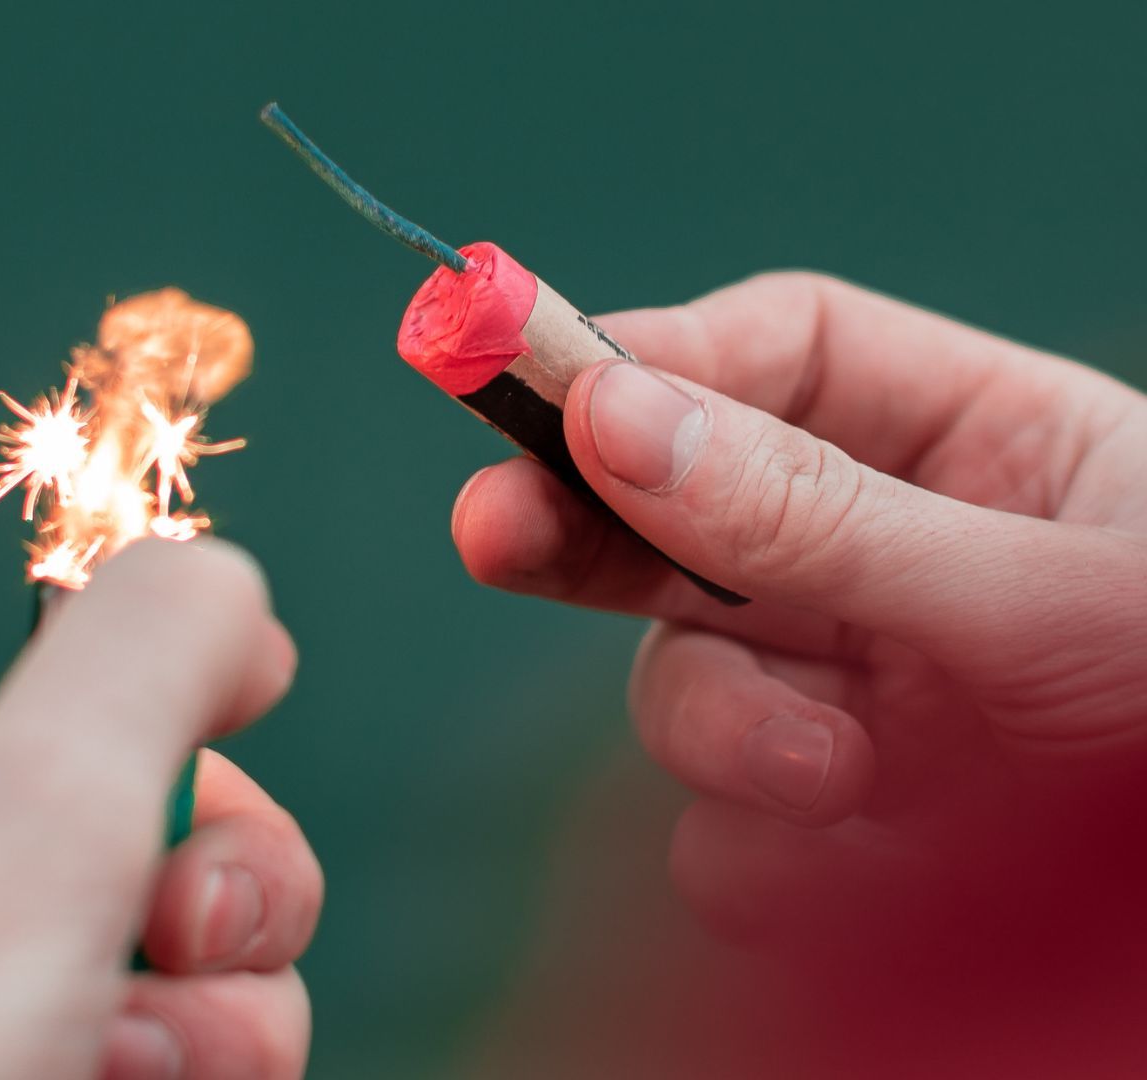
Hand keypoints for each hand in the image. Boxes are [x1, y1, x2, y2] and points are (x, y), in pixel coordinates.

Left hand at [0, 539, 321, 1079]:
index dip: (220, 837)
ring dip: (209, 1068)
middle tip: (144, 1038)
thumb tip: (235, 586)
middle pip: (186, 902)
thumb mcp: (21, 827)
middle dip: (222, 979)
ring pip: (202, 1025)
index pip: (138, 765)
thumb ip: (142, 659)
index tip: (196, 918)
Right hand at [453, 273, 1146, 1065]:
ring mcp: (852, 693)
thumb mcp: (1041, 590)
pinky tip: (864, 867)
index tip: (544, 383)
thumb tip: (611, 422)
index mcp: (971, 444)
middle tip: (490, 535)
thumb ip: (823, 516)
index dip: (652, 359)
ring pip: (686, 681)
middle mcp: (889, 559)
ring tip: (839, 785)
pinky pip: (722, 828)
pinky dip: (764, 857)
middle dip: (584, 530)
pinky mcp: (831, 825)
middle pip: (680, 509)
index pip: (778, 357)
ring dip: (728, 733)